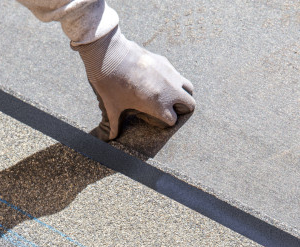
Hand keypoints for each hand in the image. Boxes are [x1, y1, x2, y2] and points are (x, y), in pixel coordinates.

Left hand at [74, 27, 194, 139]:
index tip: (157, 119)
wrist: (110, 55)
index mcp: (159, 105)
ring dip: (182, 93)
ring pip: (188, 87)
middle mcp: (169, 90)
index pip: (173, 119)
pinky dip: (172, 79)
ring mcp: (170, 74)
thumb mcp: (112, 107)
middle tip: (169, 108)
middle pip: (190, 104)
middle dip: (182, 108)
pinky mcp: (164, 62)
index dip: (166, 121)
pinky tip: (156, 78)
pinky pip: (176, 73)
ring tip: (168, 94)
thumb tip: (108, 139)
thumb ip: (113, 124)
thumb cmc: (110, 84)